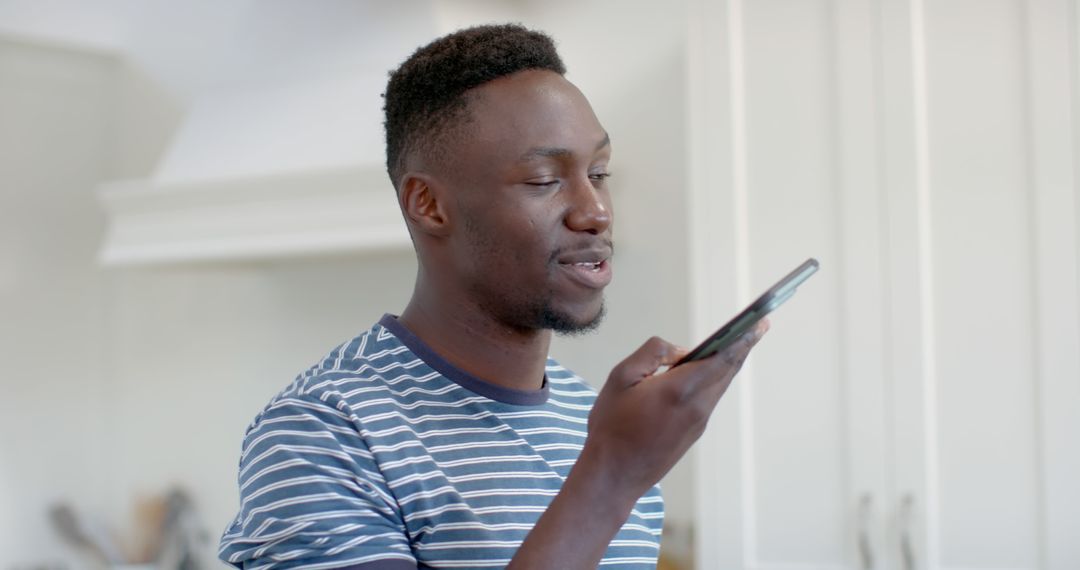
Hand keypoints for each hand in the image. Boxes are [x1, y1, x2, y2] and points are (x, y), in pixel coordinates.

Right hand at [579, 319, 768, 501]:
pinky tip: (706, 371)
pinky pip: (709, 398)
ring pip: (719, 385)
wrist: (613, 474)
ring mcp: (698, 423)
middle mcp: (697, 407)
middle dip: (743, 346)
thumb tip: (681, 351)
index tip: (760, 323)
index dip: (743, 338)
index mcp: (681, 390)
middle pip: (727, 370)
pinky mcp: (694, 432)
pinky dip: (714, 379)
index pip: (722, 358)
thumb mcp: (621, 377)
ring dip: (728, 363)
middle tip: (759, 326)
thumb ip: (653, 353)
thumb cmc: (612, 426)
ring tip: (735, 343)